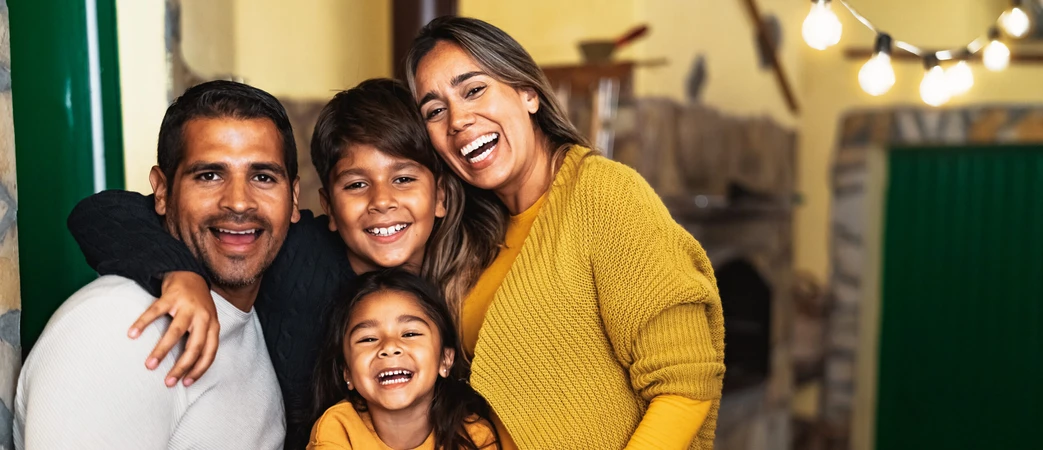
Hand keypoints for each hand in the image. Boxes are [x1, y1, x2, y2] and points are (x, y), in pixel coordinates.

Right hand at [127, 271, 219, 387]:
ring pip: (175, 332)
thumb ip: (201, 340)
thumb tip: (188, 370)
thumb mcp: (206, 322)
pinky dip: (143, 323)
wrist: (190, 274)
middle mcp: (203, 317)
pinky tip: (132, 334)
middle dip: (181, 366)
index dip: (199, 370)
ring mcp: (188, 306)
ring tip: (149, 365)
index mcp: (212, 326)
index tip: (185, 383)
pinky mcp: (171, 296)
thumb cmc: (197, 306)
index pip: (209, 353)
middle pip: (194, 346)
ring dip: (162, 350)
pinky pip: (155, 312)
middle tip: (168, 381)